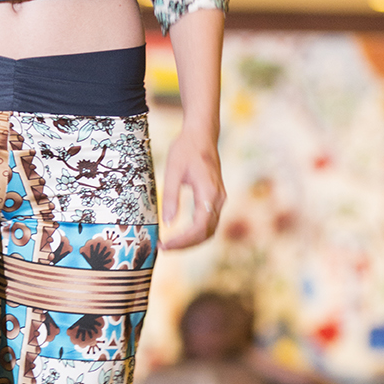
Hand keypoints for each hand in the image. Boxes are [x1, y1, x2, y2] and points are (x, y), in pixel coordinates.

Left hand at [160, 129, 224, 250]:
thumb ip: (171, 198)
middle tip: (163, 248)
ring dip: (191, 241)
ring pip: (209, 230)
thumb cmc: (185, 150)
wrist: (202, 135)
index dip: (182, 241)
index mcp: (208, 193)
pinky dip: (196, 233)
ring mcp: (220, 199)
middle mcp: (218, 199)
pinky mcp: (216, 198)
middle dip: (185, 245)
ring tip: (170, 244)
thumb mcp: (172, 171)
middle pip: (206, 233)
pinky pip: (209, 222)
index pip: (198, 228)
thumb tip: (168, 224)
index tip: (164, 245)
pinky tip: (180, 234)